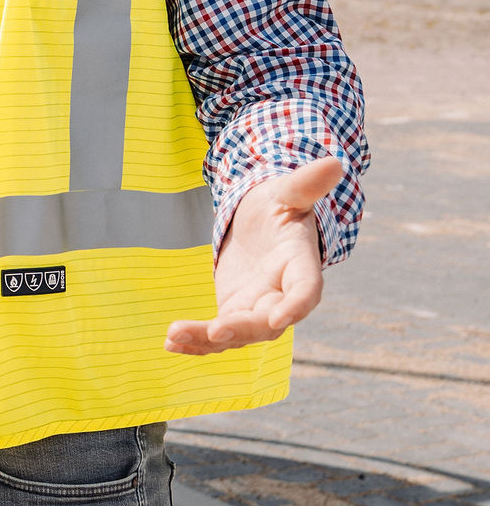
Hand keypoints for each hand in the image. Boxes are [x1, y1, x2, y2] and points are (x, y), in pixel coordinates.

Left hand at [166, 157, 343, 355]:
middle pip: (267, 322)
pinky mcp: (233, 312)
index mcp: (301, 267)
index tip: (280, 319)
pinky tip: (170, 344)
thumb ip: (307, 183)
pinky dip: (196, 342)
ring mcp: (256, 308)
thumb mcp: (289, 192)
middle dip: (242, 329)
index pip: (306, 292)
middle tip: (215, 331)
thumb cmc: (279, 206)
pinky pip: (217, 334)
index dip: (296, 307)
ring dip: (208, 340)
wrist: (262, 224)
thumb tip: (335, 162)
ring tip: (175, 337)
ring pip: (237, 333)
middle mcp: (281, 295)